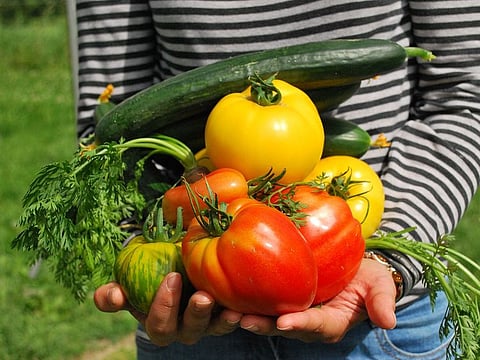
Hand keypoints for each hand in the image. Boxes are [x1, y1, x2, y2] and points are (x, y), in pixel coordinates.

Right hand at [93, 272, 241, 345]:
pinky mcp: (226, 314)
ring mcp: (207, 324)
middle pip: (189, 331)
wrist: (175, 273)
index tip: (171, 277)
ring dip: (223, 320)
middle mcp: (184, 329)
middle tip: (202, 297)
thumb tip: (112, 295)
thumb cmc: (149, 278)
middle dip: (195, 315)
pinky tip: (248, 304)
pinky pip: (235, 318)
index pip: (159, 324)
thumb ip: (114, 294)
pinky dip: (242, 313)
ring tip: (231, 310)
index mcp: (160, 323)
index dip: (163, 306)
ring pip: (215, 328)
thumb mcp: (130, 284)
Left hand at [239, 258, 396, 342]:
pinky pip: (265, 302)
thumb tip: (388, 321)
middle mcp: (309, 322)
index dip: (301, 324)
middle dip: (265, 326)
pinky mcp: (283, 298)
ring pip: (269, 318)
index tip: (285, 323)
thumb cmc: (368, 277)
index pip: (316, 325)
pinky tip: (229, 293)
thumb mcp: (379, 286)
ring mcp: (294, 311)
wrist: (354, 268)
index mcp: (332, 322)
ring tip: (228, 312)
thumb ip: (381, 301)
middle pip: (285, 327)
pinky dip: (248, 300)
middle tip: (243, 320)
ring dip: (250, 316)